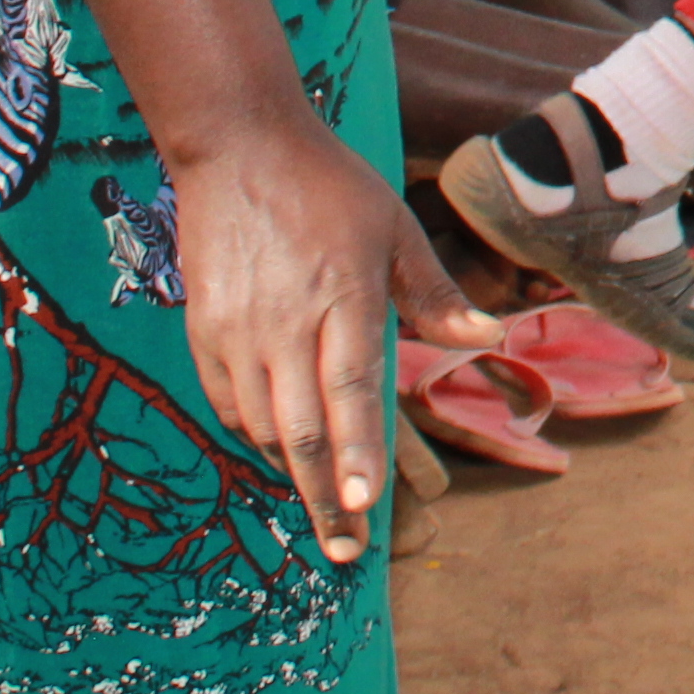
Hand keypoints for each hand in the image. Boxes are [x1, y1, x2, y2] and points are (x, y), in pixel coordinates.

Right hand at [166, 107, 488, 566]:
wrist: (239, 147)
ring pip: (262, 426)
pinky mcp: (204, 332)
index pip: (350, 392)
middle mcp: (284, 323)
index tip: (365, 504)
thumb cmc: (329, 186)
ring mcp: (237, 331)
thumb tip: (489, 335)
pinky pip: (229, 404)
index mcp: (341, 296)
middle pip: (301, 430)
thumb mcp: (395, 227)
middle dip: (325, 496)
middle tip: (345, 547)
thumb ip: (436, 293)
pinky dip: (256, 436)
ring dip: (293, 471)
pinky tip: (281, 449)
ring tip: (326, 505)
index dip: (357, 453)